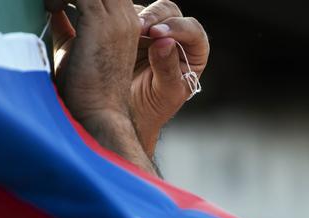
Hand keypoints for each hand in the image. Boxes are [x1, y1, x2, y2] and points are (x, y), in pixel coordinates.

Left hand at [44, 0, 140, 125]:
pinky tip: (49, 9)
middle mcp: (125, 16)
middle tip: (50, 3)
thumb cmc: (86, 90)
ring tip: (49, 5)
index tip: (54, 4)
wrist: (98, 115)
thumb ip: (67, 26)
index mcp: (124, 21)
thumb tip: (52, 10)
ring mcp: (116, 19)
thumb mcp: (75, 48)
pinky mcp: (99, 23)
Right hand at [133, 1, 208, 155]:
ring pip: (150, 12)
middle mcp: (176, 38)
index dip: (177, 29)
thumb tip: (165, 43)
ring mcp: (153, 32)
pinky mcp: (133, 31)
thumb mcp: (165, 94)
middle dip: (155, 17)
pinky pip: (128, 17)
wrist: (127, 115)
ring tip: (127, 30)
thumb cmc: (153, 109)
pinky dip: (122, 20)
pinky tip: (114, 30)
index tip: (157, 34)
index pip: (192, 32)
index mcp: (194, 53)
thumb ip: (167, 70)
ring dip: (138, 17)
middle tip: (139, 27)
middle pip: (170, 13)